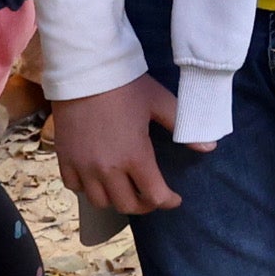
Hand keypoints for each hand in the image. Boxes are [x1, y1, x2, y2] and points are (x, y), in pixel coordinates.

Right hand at [53, 73, 182, 217]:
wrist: (84, 69)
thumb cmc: (125, 85)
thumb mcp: (159, 102)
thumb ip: (182, 127)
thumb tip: (210, 146)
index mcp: (135, 156)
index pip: (154, 196)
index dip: (168, 201)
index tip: (174, 199)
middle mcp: (108, 168)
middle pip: (127, 206)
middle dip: (144, 205)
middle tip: (151, 195)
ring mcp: (83, 165)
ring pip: (99, 201)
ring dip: (115, 199)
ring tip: (124, 188)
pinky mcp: (64, 157)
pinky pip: (74, 187)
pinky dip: (87, 188)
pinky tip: (96, 177)